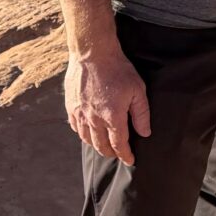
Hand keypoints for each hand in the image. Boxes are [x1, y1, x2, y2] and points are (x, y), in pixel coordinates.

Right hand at [66, 47, 150, 164]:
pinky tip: (87, 133)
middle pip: (102, 145)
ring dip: (96, 146)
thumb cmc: (118, 70)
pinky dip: (82, 134)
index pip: (119, 144)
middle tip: (118, 155)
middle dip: (111, 153)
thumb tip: (145, 133)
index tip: (130, 160)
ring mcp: (80, 113)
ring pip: (87, 139)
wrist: (93, 54)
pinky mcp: (70, 106)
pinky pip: (75, 127)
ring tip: (104, 147)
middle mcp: (94, 119)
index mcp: (112, 117)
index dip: (125, 155)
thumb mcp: (138, 90)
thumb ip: (141, 114)